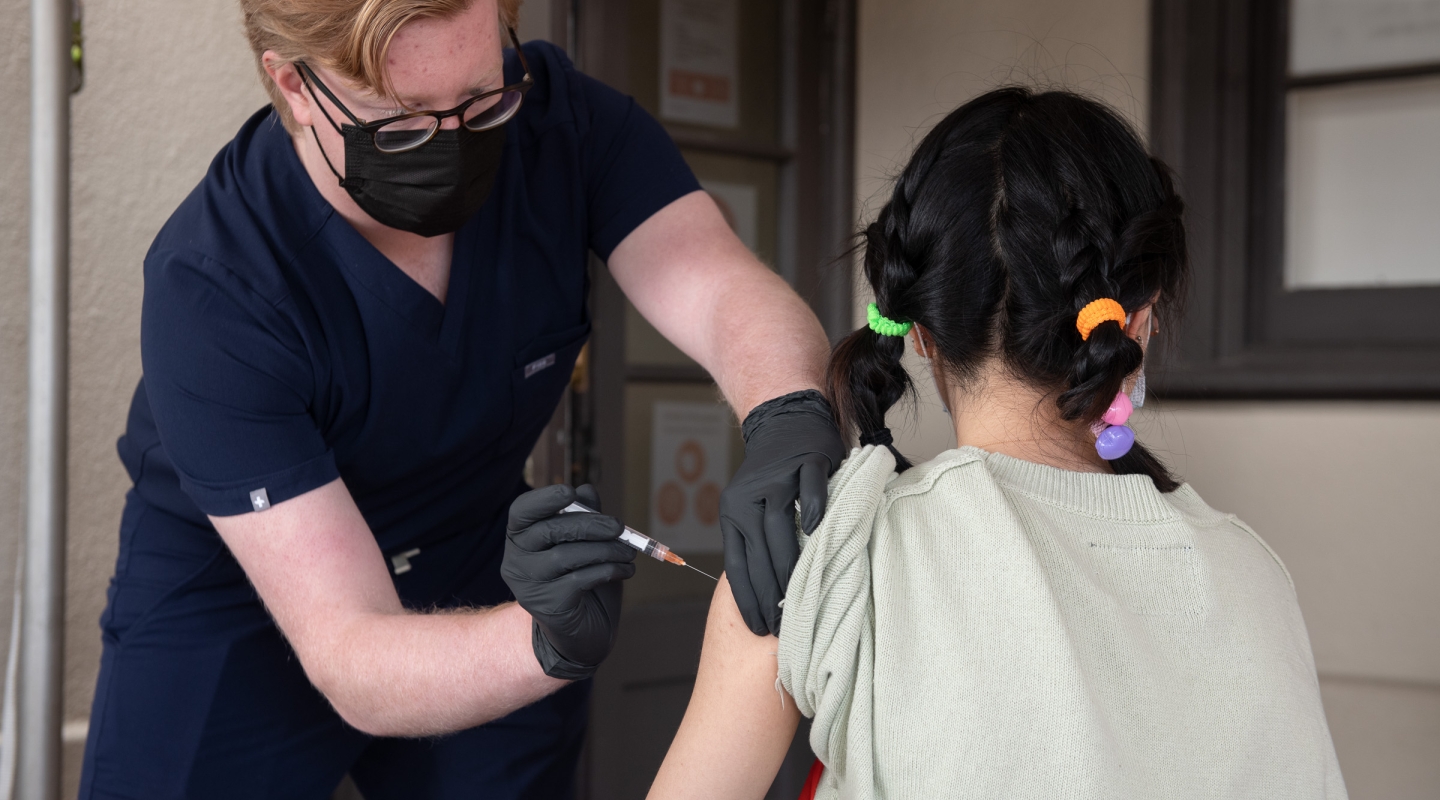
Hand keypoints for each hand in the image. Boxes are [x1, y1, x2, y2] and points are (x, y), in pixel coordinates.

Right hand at [501, 484, 635, 679]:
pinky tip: (625, 570)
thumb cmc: (580, 580)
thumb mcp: (584, 544)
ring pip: (567, 556)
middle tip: (619, 527)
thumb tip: (587, 490)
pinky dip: (609, 570)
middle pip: (549, 530)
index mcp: (519, 539)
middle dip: (590, 524)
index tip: (570, 492)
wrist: (581, 631)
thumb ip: (583, 517)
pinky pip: (581, 579)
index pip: (521, 512)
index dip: (544, 499)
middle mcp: (515, 561)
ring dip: (606, 550)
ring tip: (629, 553)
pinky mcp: (547, 606)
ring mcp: (528, 586)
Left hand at [720, 390, 845, 634]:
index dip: (747, 597)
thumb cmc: (774, 476)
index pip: (737, 563)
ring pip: (780, 526)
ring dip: (791, 563)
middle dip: (771, 592)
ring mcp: (779, 477)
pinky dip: (815, 511)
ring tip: (802, 595)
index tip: (758, 627)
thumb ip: (757, 543)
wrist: (786, 421)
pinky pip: (810, 490)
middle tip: (785, 623)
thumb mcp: (753, 508)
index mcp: (733, 512)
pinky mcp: (807, 461)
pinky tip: (821, 534)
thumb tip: (767, 595)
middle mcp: (750, 496)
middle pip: (759, 551)